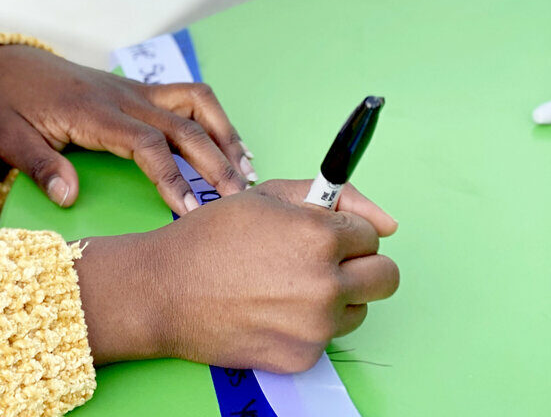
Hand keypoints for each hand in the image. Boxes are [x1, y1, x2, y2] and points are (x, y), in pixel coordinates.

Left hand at [0, 45, 253, 214]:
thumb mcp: (9, 138)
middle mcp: (121, 97)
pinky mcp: (137, 90)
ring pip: (194, 100)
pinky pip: (186, 97)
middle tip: (238, 202)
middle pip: (183, 125)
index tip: (188, 211)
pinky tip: (227, 146)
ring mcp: (133, 90)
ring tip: (245, 171)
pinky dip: (213, 119)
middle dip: (215, 163)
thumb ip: (39, 166)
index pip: (145, 143)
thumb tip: (68, 198)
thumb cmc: (8, 106)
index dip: (171, 177)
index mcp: (92, 113)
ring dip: (223, 133)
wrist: (8, 65)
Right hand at [74, 180, 399, 371]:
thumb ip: (330, 197)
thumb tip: (386, 221)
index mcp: (319, 235)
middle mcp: (326, 283)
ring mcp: (317, 326)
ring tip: (286, 282)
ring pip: (359, 307)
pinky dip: (309, 323)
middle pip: (385, 276)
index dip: (344, 229)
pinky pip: (329, 336)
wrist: (167, 287)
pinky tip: (272, 307)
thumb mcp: (266, 195)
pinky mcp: (304, 357)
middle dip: (360, 263)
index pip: (371, 233)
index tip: (323, 232)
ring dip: (336, 295)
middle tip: (323, 259)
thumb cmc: (213, 236)